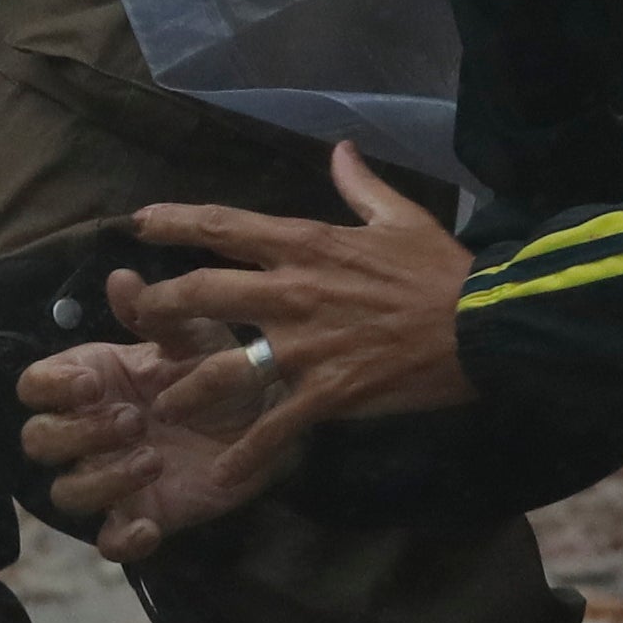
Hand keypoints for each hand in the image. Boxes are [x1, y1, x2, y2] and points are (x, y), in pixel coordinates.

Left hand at [16, 142, 477, 557]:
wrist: (488, 329)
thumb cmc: (443, 272)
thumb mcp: (401, 218)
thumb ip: (360, 185)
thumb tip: (341, 149)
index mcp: (306, 244)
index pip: (222, 226)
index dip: (174, 223)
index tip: (138, 224)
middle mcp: (293, 291)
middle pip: (203, 292)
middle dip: (158, 305)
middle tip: (134, 316)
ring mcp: (306, 345)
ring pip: (225, 364)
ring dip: (186, 383)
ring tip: (161, 400)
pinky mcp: (329, 392)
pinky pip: (276, 425)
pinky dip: (247, 451)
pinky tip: (223, 474)